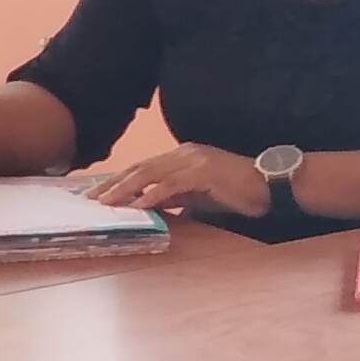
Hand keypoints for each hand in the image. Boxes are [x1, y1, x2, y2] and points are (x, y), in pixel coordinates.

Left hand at [81, 142, 271, 216]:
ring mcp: (193, 161)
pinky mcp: (204, 172)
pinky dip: (152, 194)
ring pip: (150, 173)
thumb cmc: (234, 191)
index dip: (118, 179)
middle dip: (113, 183)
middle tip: (91, 197)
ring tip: (106, 201)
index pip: (142, 167)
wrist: (268, 185)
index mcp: (180, 157)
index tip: (97, 193)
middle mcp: (183, 154)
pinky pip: (172, 184)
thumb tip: (147, 206)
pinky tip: (138, 205)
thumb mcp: (195, 196)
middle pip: (140, 168)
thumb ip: (172, 198)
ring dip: (125, 188)